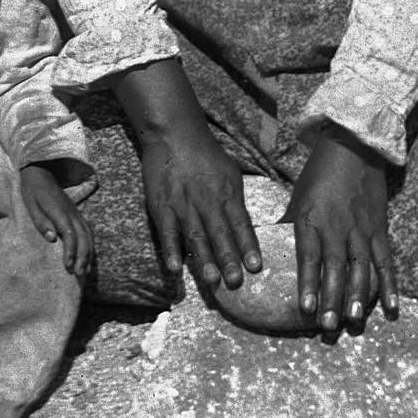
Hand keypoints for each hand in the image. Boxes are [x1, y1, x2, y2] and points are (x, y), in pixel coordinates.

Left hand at [20, 164, 93, 275]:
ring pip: (88, 234)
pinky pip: (87, 230)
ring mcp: (76, 212)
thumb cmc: (32, 190)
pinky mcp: (76, 213)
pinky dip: (89, 244)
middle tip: (79, 274)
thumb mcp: (31, 205)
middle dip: (83, 257)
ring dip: (88, 253)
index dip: (71, 252)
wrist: (41, 171)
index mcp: (59, 212)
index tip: (68, 267)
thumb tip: (52, 239)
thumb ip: (41, 222)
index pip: (70, 235)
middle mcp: (71, 213)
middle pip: (83, 237)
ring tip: (85, 270)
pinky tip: (87, 255)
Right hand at [113, 59, 262, 288]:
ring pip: (195, 236)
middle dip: (228, 259)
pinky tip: (175, 268)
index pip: (240, 223)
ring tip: (212, 281)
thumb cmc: (205, 155)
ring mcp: (183, 205)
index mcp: (227, 193)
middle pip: (219, 234)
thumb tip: (245, 229)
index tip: (255, 266)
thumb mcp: (230, 173)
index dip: (247, 245)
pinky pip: (167, 232)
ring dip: (204, 260)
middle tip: (236, 282)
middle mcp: (207, 201)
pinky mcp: (162, 206)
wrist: (174, 135)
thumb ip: (236, 202)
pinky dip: (171, 250)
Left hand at [281, 125, 398, 331]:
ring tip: (354, 321)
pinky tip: (391, 308)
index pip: (309, 257)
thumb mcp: (297, 199)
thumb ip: (288, 227)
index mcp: (312, 220)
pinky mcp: (380, 229)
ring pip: (361, 268)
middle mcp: (337, 227)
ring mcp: (361, 229)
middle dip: (332, 298)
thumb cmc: (318, 177)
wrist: (352, 148)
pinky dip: (390, 284)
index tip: (306, 308)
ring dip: (358, 296)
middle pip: (335, 268)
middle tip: (329, 326)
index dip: (308, 283)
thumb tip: (267, 250)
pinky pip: (386, 260)